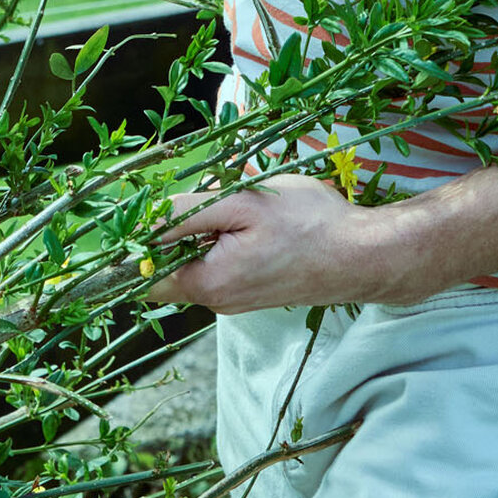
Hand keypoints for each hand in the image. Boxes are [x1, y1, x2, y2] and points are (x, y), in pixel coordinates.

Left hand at [149, 175, 382, 312]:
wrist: (365, 254)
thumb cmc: (310, 224)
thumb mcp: (243, 203)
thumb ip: (187, 213)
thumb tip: (142, 221)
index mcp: (209, 283)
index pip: (144, 276)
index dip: (132, 245)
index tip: (139, 209)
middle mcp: (218, 300)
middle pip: (168, 265)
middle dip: (173, 229)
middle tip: (203, 196)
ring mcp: (236, 298)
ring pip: (195, 261)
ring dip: (201, 231)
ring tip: (234, 205)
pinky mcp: (252, 289)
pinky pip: (218, 264)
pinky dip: (221, 239)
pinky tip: (248, 218)